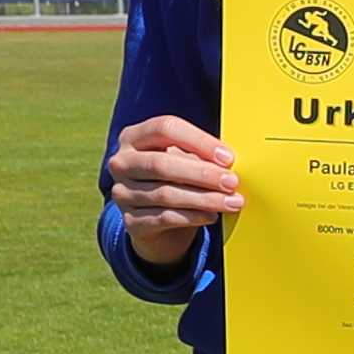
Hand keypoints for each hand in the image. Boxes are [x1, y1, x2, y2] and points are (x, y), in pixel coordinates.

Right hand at [107, 114, 241, 272]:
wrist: (159, 224)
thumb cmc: (177, 181)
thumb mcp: (185, 161)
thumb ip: (200, 155)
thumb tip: (228, 161)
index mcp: (134, 137)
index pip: (164, 129)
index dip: (198, 141)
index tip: (228, 157)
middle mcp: (121, 163)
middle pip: (161, 164)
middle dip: (202, 173)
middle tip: (232, 182)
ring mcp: (122, 193)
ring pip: (165, 194)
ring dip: (204, 198)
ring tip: (232, 202)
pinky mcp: (130, 222)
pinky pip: (164, 218)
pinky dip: (192, 217)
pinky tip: (212, 216)